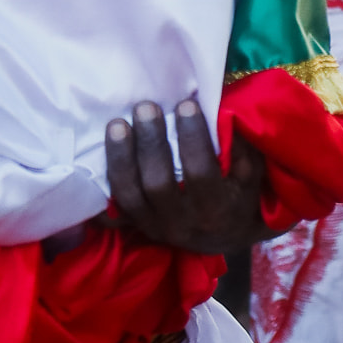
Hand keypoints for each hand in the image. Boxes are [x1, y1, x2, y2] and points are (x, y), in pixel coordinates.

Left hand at [105, 100, 266, 254]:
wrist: (225, 237)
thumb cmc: (240, 195)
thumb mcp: (252, 175)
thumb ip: (241, 149)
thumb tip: (223, 113)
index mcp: (216, 209)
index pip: (200, 173)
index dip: (192, 139)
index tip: (186, 105)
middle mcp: (182, 223)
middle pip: (158, 184)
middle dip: (149, 143)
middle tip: (145, 107)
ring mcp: (155, 227)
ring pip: (129, 196)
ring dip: (119, 158)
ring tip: (117, 124)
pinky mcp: (136, 226)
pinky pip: (112, 210)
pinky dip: (100, 187)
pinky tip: (91, 160)